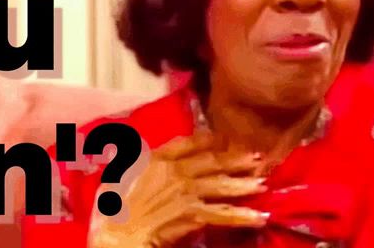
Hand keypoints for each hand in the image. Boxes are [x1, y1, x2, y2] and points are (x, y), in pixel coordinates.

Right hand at [88, 132, 268, 247]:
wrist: (117, 234)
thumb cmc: (111, 209)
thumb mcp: (117, 176)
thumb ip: (131, 161)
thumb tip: (133, 151)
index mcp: (155, 159)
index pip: (186, 144)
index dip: (207, 140)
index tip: (223, 139)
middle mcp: (174, 171)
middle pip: (210, 162)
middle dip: (234, 160)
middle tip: (257, 158)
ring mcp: (185, 191)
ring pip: (220, 185)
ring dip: (243, 185)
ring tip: (262, 184)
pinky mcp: (191, 214)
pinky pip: (222, 214)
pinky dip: (242, 216)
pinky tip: (259, 217)